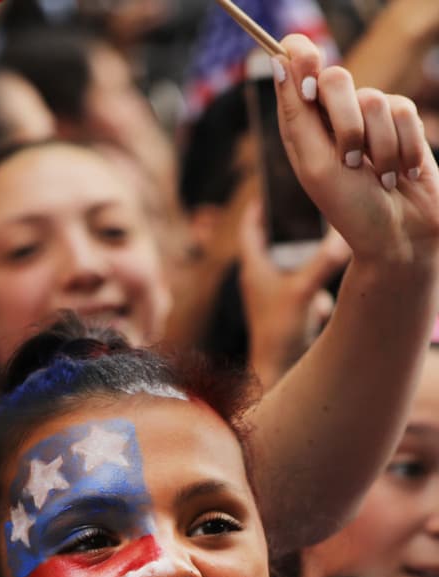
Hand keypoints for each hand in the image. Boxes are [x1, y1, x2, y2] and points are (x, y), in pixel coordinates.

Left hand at [238, 199, 351, 386]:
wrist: (277, 367)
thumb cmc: (279, 330)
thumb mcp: (303, 292)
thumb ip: (323, 263)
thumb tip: (345, 237)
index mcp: (254, 269)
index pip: (250, 231)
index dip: (258, 209)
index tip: (269, 190)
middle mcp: (260, 278)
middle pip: (272, 241)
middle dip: (289, 224)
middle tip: (308, 203)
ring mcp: (273, 292)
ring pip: (290, 262)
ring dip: (305, 250)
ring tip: (324, 232)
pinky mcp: (287, 306)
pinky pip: (301, 282)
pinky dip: (313, 276)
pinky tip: (326, 280)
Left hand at [275, 34, 438, 271]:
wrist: (400, 234)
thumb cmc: (351, 209)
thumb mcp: (316, 166)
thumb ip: (299, 114)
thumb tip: (278, 61)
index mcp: (301, 129)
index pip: (295, 71)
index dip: (299, 56)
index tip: (306, 56)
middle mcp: (332, 118)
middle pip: (336, 78)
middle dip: (345, 122)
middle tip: (350, 161)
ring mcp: (369, 117)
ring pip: (374, 98)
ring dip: (377, 147)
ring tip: (377, 177)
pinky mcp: (401, 121)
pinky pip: (403, 110)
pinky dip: (402, 146)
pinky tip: (401, 172)